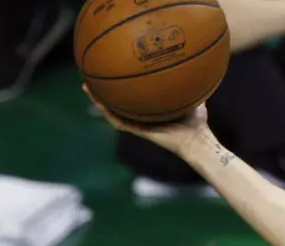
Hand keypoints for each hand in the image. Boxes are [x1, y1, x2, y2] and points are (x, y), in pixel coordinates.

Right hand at [82, 85, 212, 154]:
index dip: (119, 88)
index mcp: (149, 111)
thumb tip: (192, 64)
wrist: (197, 141)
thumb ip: (188, 83)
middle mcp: (141, 118)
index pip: (130, 98)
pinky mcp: (139, 132)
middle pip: (116, 103)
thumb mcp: (191, 96)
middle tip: (91, 77)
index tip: (111, 73)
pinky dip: (108, 113)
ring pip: (111, 112)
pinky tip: (99, 102)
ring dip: (99, 100)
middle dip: (103, 91)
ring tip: (87, 87)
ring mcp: (138, 125)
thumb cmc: (197, 123)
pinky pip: (119, 121)